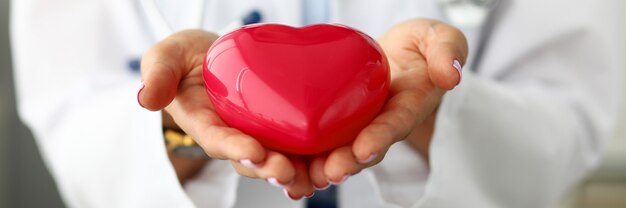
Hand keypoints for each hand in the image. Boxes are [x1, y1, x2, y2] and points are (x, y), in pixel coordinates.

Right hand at [137, 30, 313, 196]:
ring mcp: (257, 134)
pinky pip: (296, 146)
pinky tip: (329, 163)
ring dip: (294, 171)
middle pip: (252, 158)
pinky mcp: (279, 127)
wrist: (213, 57)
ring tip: (313, 178)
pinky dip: (311, 157)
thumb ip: (159, 73)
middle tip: (286, 171)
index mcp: (206, 123)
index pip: (218, 140)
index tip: (252, 151)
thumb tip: (146, 98)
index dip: (235, 148)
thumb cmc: (188, 59)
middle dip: (268, 168)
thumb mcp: (169, 56)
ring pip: (276, 159)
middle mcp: (233, 135)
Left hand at [307, 19, 467, 186]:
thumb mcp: (438, 38)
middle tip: (332, 172)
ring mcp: (361, 127)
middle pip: (366, 148)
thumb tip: (451, 74)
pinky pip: (324, 144)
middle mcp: (384, 124)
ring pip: (343, 152)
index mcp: (409, 105)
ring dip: (325, 167)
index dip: (381, 137)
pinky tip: (288, 169)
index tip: (365, 148)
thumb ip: (446, 51)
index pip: (396, 123)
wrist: (401, 55)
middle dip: (349, 162)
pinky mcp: (340, 124)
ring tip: (308, 177)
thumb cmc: (420, 46)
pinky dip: (308, 159)